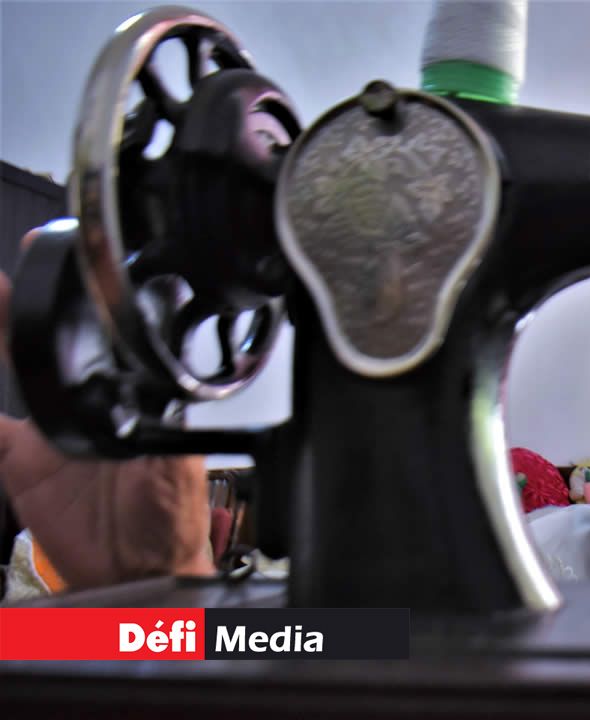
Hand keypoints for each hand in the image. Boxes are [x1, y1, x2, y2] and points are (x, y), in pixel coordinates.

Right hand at [0, 234, 213, 588]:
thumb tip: (158, 388)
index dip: (71, 305)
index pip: (97, 339)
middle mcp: (87, 406)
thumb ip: (158, 425)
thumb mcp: (172, 465)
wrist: (137, 572)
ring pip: (13, 370)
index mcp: (128, 398)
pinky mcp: (18, 460)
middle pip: (43, 346)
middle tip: (3, 282)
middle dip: (19, 310)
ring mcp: (47, 431)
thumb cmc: (168, 520)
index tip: (48, 265)